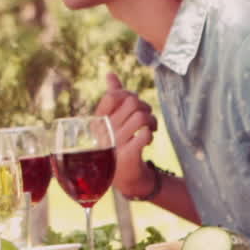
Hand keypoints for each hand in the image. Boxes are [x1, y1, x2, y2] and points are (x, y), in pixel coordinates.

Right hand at [94, 73, 157, 196]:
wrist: (124, 175)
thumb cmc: (118, 142)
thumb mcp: (112, 119)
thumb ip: (112, 96)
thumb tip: (111, 74)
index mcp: (98, 120)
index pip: (112, 96)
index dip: (128, 95)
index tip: (132, 105)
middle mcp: (103, 130)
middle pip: (132, 103)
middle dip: (145, 107)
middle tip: (146, 118)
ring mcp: (115, 143)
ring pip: (141, 117)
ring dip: (151, 121)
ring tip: (150, 129)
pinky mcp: (128, 155)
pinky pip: (145, 134)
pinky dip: (150, 134)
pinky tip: (147, 140)